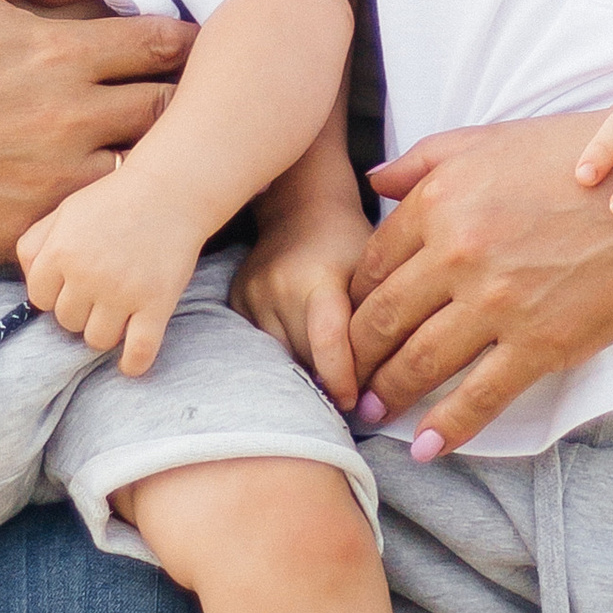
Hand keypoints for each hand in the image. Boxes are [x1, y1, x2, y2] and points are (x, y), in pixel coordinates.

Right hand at [0, 0, 196, 275]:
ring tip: (155, 152)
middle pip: (173, 110)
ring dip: (154, 160)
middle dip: (184, 101)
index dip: (184, 43)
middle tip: (186, 99)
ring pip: (146, 173)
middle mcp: (72, 118)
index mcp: (61, 53)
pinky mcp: (33, 228)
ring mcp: (56, 181)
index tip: (183, 46)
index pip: (166, 45)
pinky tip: (106, 199)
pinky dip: (110, 210)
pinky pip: (98, 222)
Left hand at [18, 164, 203, 371]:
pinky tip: (130, 362)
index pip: (39, 299)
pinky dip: (133, 363)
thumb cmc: (113, 200)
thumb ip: (35, 244)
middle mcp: (87, 275)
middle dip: (80, 310)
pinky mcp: (157, 303)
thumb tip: (29, 283)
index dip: (54, 294)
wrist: (170, 190)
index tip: (72, 285)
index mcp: (61, 252)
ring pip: (97, 340)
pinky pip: (139, 350)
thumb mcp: (64, 212)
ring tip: (117, 313)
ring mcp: (123, 292)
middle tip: (100, 292)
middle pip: (67, 321)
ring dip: (104, 331)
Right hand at [235, 188, 373, 408]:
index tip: (355, 403)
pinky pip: (262, 346)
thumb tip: (377, 383)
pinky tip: (301, 348)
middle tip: (352, 391)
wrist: (302, 209)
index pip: (327, 341)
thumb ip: (374, 321)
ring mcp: (252, 294)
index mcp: (319, 278)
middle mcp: (278, 287)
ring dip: (305, 369)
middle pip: (305, 357)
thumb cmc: (348, 244)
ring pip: (281, 357)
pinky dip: (284, 355)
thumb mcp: (372, 273)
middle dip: (328, 378)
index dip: (341, 380)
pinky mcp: (236, 301)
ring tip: (327, 368)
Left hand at [346, 115, 612, 456]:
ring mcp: (498, 302)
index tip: (345, 323)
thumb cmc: (580, 161)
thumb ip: (426, 160)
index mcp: (442, 201)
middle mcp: (459, 252)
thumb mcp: (495, 140)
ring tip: (371, 413)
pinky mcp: (540, 343)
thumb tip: (374, 180)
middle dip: (355, 357)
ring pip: (420, 361)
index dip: (352, 301)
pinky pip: (479, 396)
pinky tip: (426, 447)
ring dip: (387, 394)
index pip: (373, 264)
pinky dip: (446, 428)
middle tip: (341, 380)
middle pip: (383, 319)